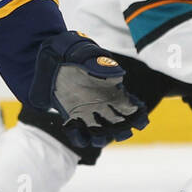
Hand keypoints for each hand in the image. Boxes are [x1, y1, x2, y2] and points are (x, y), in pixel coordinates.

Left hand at [31, 31, 147, 147]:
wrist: (52, 57)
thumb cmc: (75, 53)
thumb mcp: (89, 54)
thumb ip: (103, 65)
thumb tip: (119, 76)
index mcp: (113, 91)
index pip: (132, 107)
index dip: (139, 117)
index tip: (139, 122)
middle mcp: (104, 105)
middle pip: (120, 126)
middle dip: (122, 132)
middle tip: (119, 133)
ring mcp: (88, 112)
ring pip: (101, 134)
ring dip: (101, 139)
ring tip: (97, 137)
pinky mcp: (72, 117)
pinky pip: (78, 134)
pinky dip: (78, 136)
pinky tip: (72, 127)